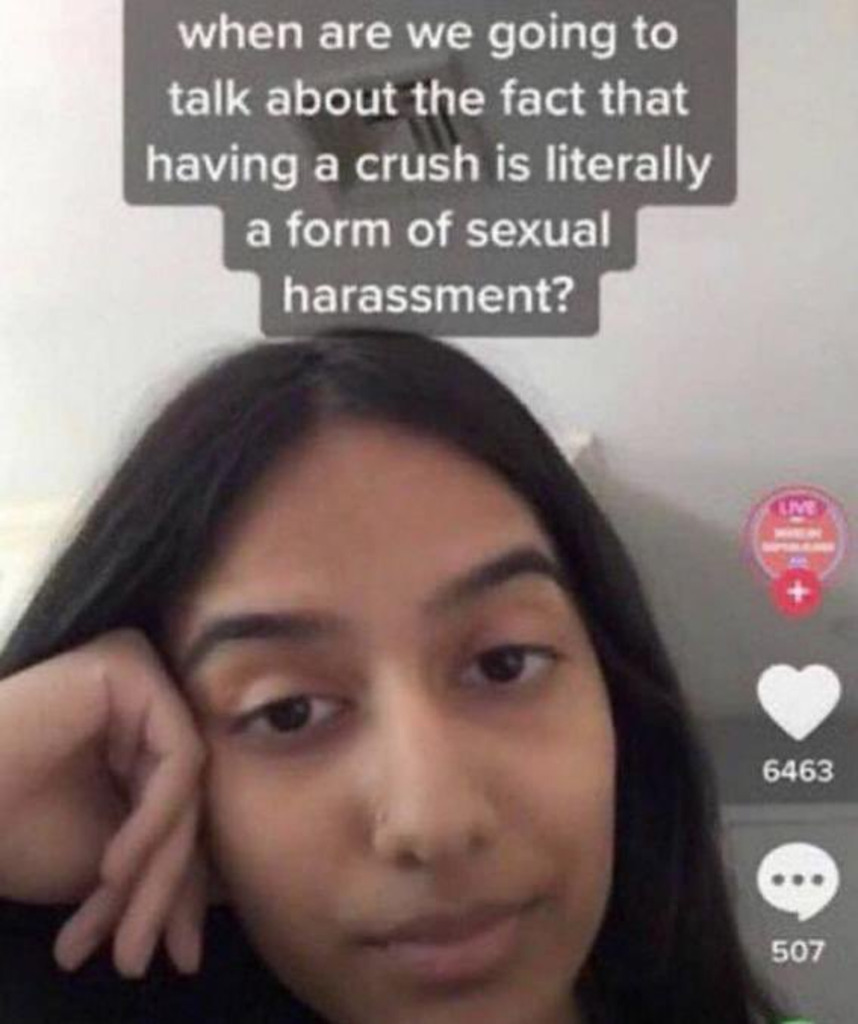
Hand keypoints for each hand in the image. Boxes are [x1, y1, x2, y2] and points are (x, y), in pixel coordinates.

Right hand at [0, 628, 212, 977]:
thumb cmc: (9, 832)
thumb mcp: (108, 867)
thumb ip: (166, 866)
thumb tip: (229, 890)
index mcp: (141, 744)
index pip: (185, 816)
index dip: (179, 892)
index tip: (176, 958)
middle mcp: (148, 705)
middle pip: (188, 802)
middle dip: (164, 890)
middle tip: (138, 958)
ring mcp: (141, 679)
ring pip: (187, 786)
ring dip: (156, 868)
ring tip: (122, 929)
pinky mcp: (129, 663)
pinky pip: (177, 755)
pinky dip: (154, 819)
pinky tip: (113, 866)